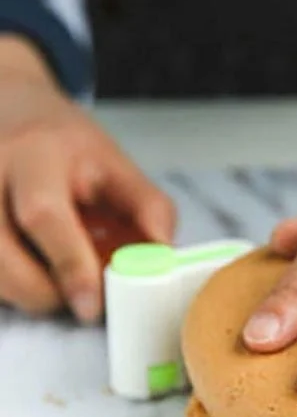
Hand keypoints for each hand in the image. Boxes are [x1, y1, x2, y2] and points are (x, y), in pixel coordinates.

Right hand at [0, 38, 174, 321]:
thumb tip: (162, 255)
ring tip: (56, 275)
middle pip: (2, 256)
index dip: (68, 265)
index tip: (90, 305)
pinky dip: (9, 285)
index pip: (43, 215)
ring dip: (25, 293)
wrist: (10, 111)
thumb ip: (149, 208)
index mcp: (35, 155)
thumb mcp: (117, 166)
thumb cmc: (68, 148)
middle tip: (81, 297)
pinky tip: (31, 266)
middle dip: (45, 292)